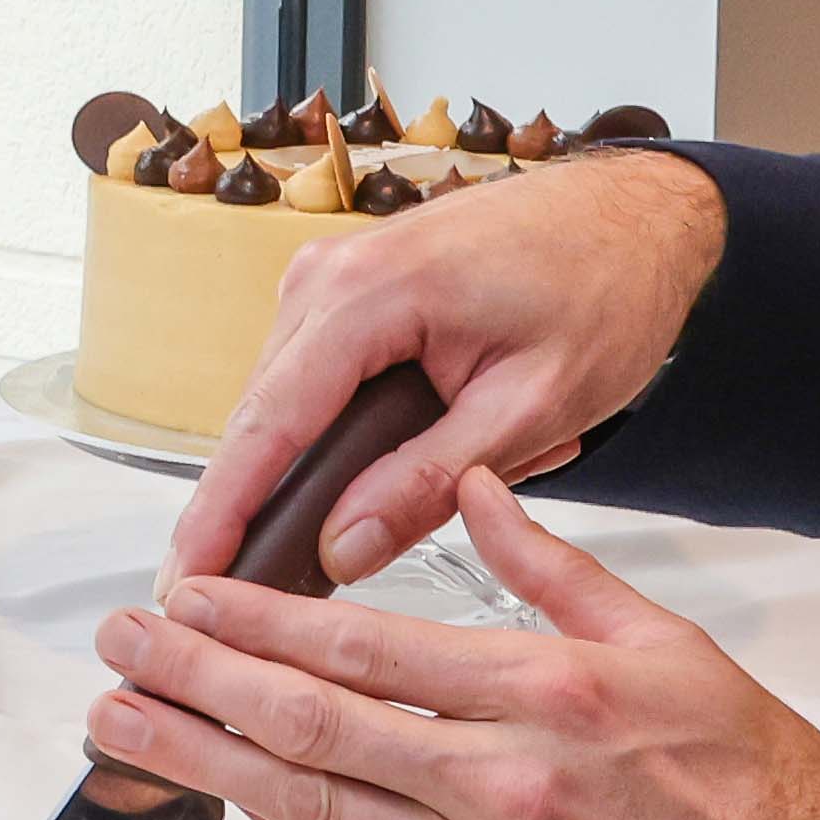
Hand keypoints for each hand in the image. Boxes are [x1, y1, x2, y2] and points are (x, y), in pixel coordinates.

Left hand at [89, 471, 819, 819]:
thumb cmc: (751, 782)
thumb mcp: (667, 641)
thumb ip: (554, 566)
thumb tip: (476, 489)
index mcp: (542, 692)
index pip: (361, 648)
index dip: (255, 621)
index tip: (184, 595)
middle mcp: (498, 781)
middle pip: (308, 725)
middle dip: (195, 681)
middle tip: (117, 650)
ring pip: (312, 805)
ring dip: (206, 760)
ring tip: (125, 725)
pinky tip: (228, 792)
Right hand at [170, 149, 727, 583]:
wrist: (636, 216)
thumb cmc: (604, 288)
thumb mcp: (532, 405)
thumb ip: (430, 480)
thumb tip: (344, 547)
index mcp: (367, 294)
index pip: (267, 426)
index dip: (220, 515)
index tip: (183, 585)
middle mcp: (327, 275)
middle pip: (260, 419)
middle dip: (250, 511)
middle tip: (238, 604)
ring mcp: (330, 277)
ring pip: (287, 405)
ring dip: (315, 473)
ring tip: (359, 531)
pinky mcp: (346, 290)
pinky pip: (315, 381)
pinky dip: (338, 436)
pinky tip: (393, 469)